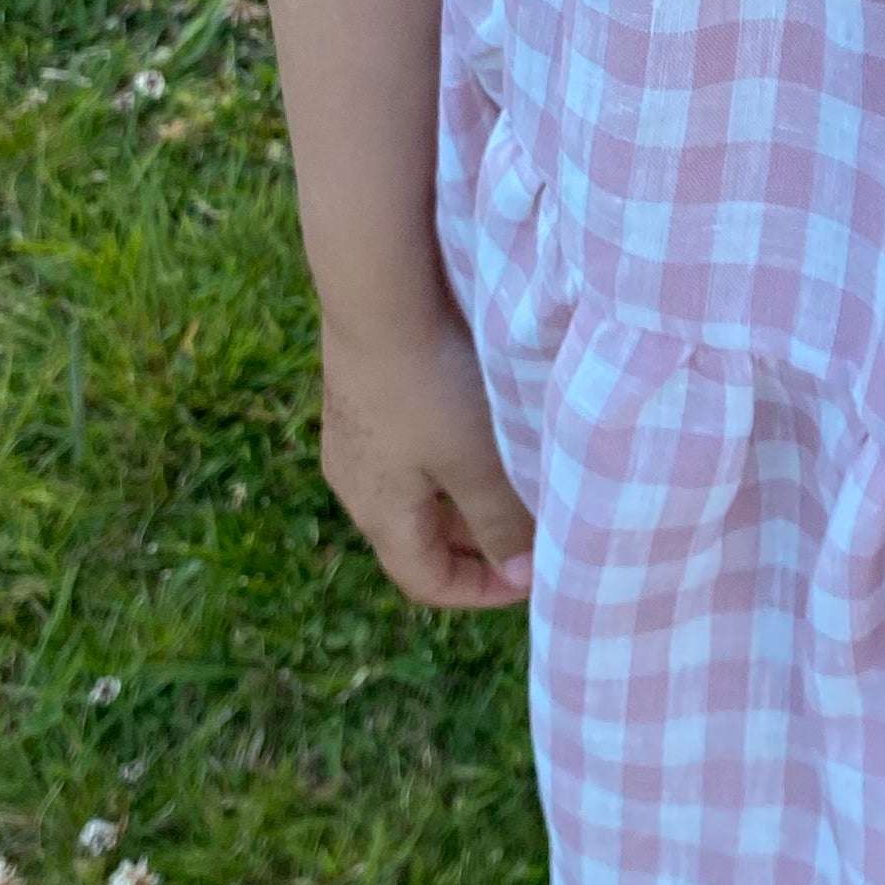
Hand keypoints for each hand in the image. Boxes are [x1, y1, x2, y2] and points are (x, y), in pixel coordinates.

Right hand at [319, 311, 534, 609]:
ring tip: (513, 483)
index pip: (426, 582)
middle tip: (531, 531)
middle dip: (476, 546)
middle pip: (417, 540)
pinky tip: (476, 429)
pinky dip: (443, 461)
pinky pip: (403, 451)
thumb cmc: (432, 384)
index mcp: (379, 513)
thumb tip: (522, 572)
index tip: (534, 578)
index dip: (481, 592)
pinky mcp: (358, 396)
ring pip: (412, 492)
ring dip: (461, 501)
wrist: (378, 292)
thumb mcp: (478, 462)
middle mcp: (353, 483)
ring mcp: (350, 436)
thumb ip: (502, 522)